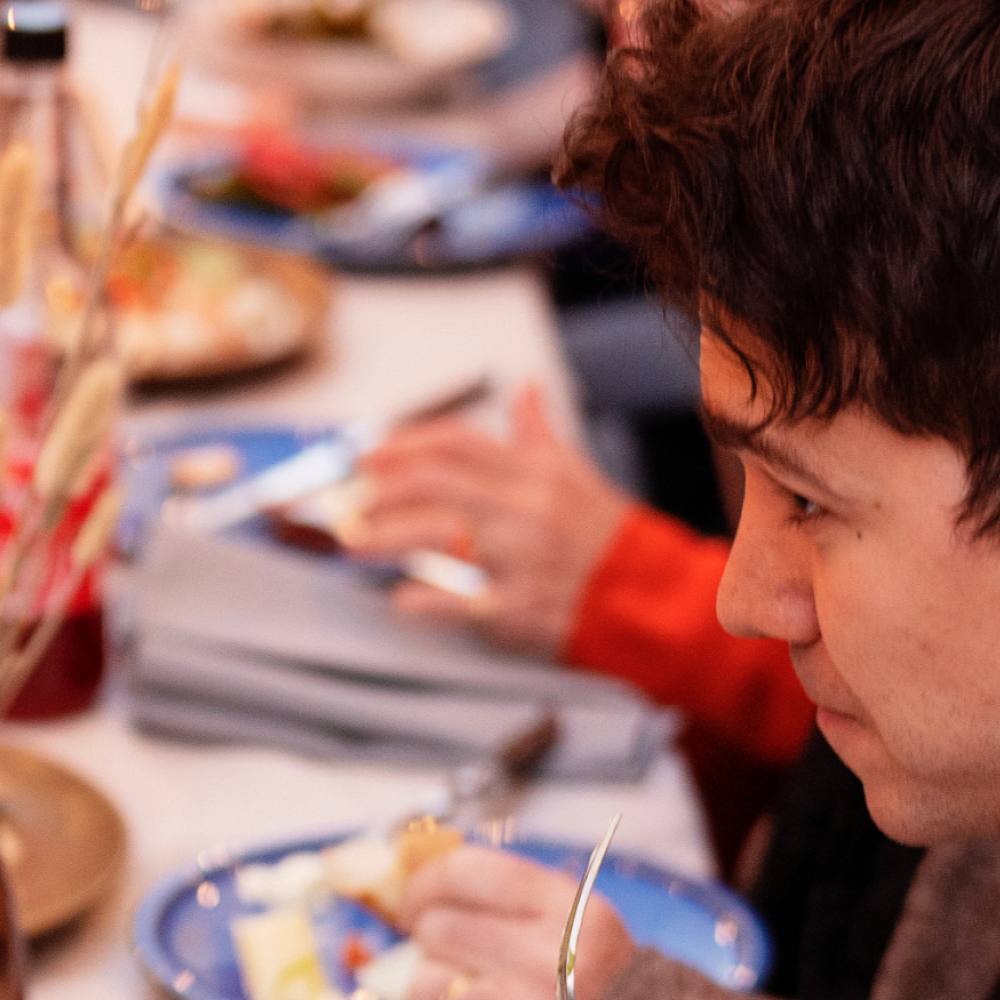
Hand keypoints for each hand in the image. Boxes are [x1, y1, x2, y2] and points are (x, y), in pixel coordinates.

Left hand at [358, 384, 636, 654]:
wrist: (653, 599)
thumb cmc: (606, 539)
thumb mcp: (575, 477)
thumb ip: (538, 436)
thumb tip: (524, 390)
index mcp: (534, 473)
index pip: (455, 443)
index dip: (402, 445)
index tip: (364, 455)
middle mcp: (525, 508)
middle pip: (434, 483)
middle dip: (379, 490)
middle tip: (346, 503)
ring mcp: (521, 559)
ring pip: (436, 535)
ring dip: (384, 536)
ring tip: (352, 543)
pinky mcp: (518, 610)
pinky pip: (456, 602)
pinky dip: (420, 601)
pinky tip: (399, 599)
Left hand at [398, 841, 639, 999]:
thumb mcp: (583, 930)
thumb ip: (509, 898)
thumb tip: (413, 877)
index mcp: (580, 919)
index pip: (466, 872)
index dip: (425, 885)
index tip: (416, 903)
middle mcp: (552, 969)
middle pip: (436, 929)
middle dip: (440, 948)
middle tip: (468, 968)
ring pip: (422, 989)